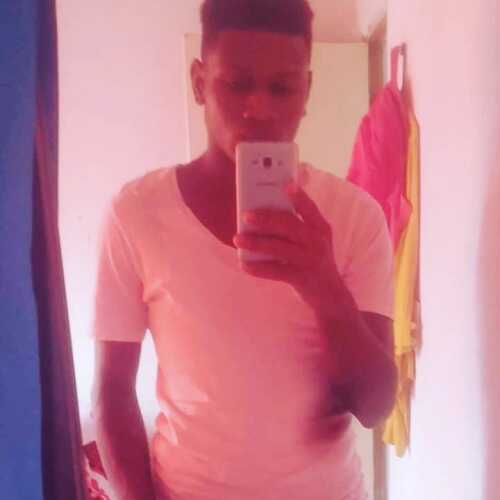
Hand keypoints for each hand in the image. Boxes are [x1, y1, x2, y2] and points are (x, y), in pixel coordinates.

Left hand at [233, 183, 346, 313]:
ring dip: (257, 242)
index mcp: (321, 228)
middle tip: (246, 215)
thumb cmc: (314, 260)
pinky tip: (244, 264)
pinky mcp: (301, 278)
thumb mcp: (313, 240)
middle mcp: (318, 242)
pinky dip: (258, 268)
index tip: (284, 184)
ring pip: (280, 248)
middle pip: (291, 226)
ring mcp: (310, 260)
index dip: (298, 196)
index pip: (310, 208)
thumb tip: (264, 212)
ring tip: (238, 239)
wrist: (330, 295)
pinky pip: (276, 271)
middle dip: (267, 219)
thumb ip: (296, 225)